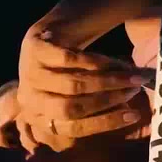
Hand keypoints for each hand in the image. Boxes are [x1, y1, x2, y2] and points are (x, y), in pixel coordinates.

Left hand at [12, 27, 149, 153]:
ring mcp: (28, 73)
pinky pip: (71, 60)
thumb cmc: (71, 72)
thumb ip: (98, 108)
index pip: (72, 127)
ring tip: (134, 78)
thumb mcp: (78, 96)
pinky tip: (118, 63)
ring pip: (73, 85)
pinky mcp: (33, 49)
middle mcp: (28, 99)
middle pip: (70, 108)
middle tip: (134, 92)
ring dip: (109, 82)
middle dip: (107, 101)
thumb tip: (133, 115)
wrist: (50, 33)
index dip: (104, 123)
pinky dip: (99, 63)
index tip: (134, 115)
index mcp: (38, 117)